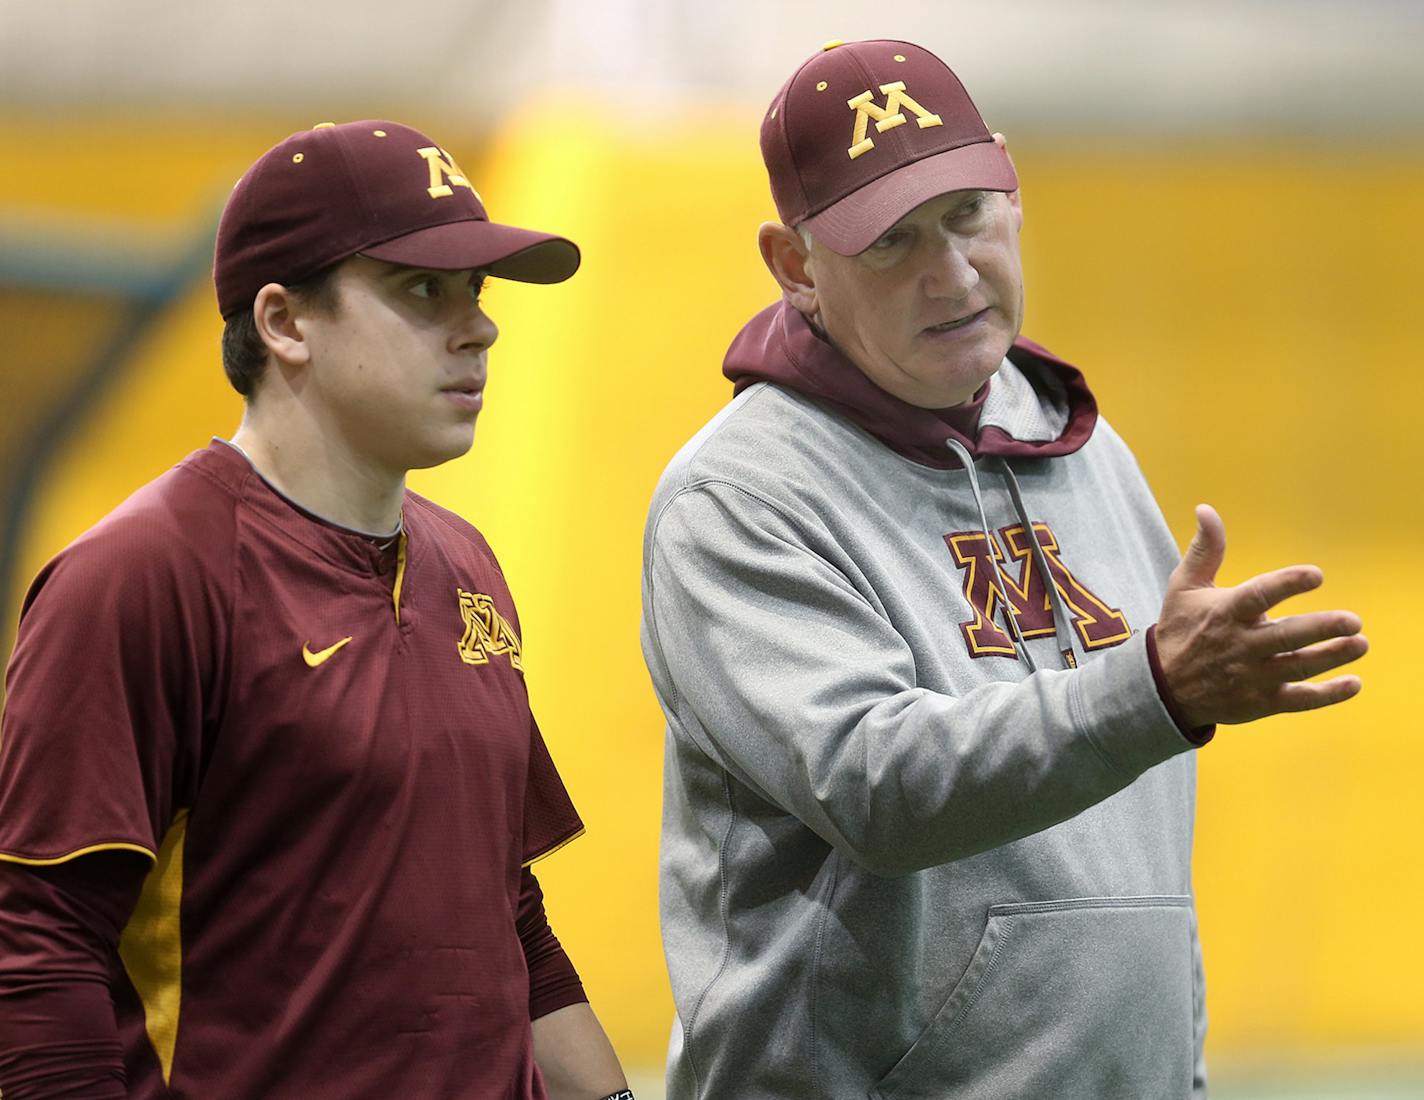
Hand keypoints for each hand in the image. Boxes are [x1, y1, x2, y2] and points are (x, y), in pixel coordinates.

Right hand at [1155, 505, 1366, 727]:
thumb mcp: (1184, 587)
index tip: (1316, 575)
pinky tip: (1354, 684)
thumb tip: (1206, 509)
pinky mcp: (1260, 702)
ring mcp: (1252, 676)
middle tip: (1353, 621)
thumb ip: (1205, 549)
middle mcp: (1241, 645)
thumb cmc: (1180, 629)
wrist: (1162, 687)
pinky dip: (1327, 695)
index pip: (1258, 596)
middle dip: (1321, 628)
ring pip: (1297, 666)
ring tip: (1360, 644)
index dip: (1287, 584)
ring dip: (1331, 656)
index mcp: (1225, 613)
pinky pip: (1298, 700)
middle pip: (1286, 636)